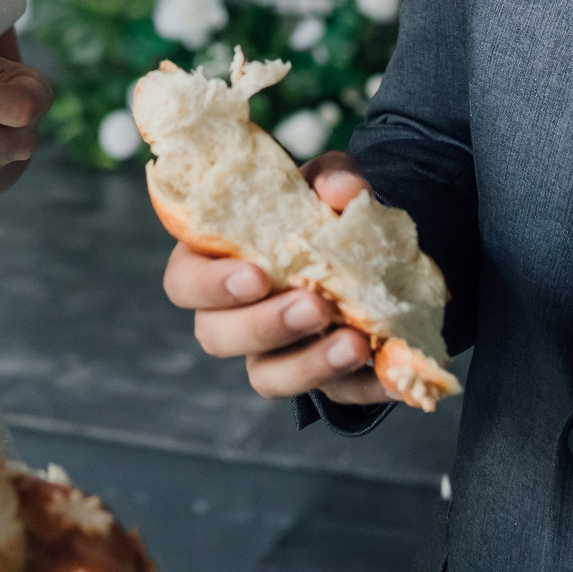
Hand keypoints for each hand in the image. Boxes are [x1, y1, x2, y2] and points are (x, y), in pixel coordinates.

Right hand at [161, 152, 392, 406]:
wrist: (369, 248)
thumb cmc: (322, 212)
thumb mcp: (329, 182)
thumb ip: (332, 177)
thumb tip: (341, 190)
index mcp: (216, 260)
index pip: (185, 282)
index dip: (212, 286)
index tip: (257, 276)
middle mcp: (232, 313)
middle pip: (217, 336)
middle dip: (264, 325)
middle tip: (314, 306)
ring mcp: (273, 352)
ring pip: (266, 377)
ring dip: (309, 364)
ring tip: (354, 343)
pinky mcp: (320, 377)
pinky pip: (333, 394)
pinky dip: (361, 385)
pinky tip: (387, 371)